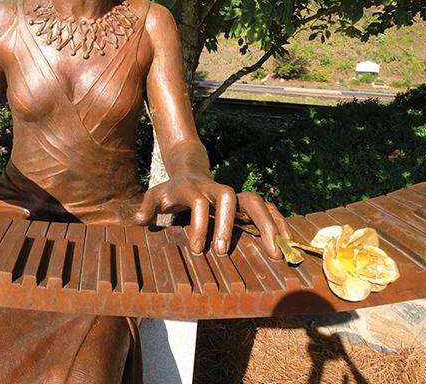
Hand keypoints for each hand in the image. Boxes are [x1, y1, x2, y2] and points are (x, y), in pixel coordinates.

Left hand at [134, 177, 289, 258]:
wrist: (189, 173)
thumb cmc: (171, 191)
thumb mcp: (155, 196)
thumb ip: (147, 207)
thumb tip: (138, 220)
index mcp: (192, 188)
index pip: (198, 202)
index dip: (198, 224)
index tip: (196, 249)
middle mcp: (215, 189)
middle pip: (229, 197)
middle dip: (229, 224)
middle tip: (224, 251)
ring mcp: (233, 195)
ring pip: (254, 202)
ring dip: (266, 225)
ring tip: (275, 252)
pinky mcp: (245, 203)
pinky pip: (267, 209)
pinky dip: (279, 223)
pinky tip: (287, 242)